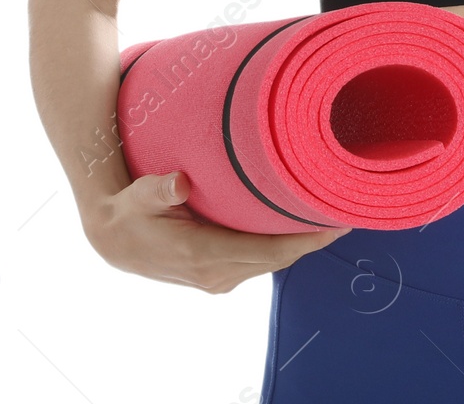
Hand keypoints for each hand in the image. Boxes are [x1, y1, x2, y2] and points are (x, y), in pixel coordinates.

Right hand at [82, 171, 352, 292]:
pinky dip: (285, 246)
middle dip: (315, 237)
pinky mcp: (219, 274)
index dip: (307, 239)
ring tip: (333, 214)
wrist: (114, 240)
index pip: (270, 252)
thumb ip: (160, 189)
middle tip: (349, 207)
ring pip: (273, 261)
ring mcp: (219, 279)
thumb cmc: (131, 211)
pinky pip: (262, 261)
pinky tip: (302, 227)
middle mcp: (217, 274)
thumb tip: (179, 184)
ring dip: (303, 242)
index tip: (337, 221)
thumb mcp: (140, 196)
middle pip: (280, 258)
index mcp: (204, 256)